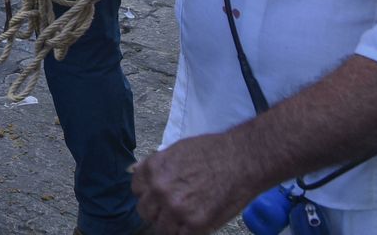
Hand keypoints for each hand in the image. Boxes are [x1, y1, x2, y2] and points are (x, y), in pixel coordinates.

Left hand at [132, 134, 262, 234]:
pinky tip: (194, 225)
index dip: (149, 194)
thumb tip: (134, 170)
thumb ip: (155, 164)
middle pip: (145, 211)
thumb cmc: (212, 152)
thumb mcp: (175, 150)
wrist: (241, 160)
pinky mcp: (195, 224)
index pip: (136, 190)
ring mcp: (176, 208)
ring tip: (185, 219)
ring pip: (160, 228)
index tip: (158, 196)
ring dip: (171, 225)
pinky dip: (186, 233)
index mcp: (153, 170)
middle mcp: (159, 190)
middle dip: (157, 211)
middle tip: (172, 210)